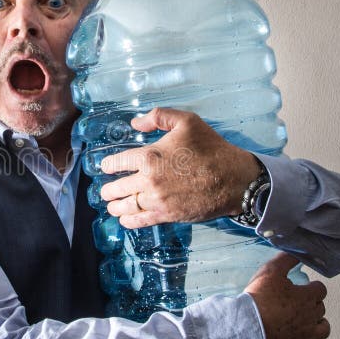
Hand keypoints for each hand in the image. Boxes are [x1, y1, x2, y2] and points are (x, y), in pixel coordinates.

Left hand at [99, 107, 260, 227]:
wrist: (233, 179)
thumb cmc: (211, 148)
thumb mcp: (187, 121)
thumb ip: (158, 117)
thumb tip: (134, 123)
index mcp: (149, 156)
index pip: (116, 163)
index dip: (108, 165)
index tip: (106, 167)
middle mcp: (148, 180)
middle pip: (116, 188)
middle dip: (108, 190)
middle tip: (107, 191)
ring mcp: (157, 200)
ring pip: (125, 207)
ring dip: (115, 207)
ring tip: (112, 206)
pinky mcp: (167, 215)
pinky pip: (140, 221)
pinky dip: (128, 221)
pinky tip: (124, 219)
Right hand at [244, 253, 329, 338]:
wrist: (247, 329)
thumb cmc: (258, 301)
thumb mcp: (270, 272)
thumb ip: (286, 259)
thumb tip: (299, 252)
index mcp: (307, 297)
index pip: (320, 289)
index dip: (311, 288)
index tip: (304, 289)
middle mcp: (311, 317)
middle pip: (321, 308)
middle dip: (312, 305)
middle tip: (298, 304)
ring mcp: (307, 335)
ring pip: (324, 328)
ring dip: (318, 323)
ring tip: (307, 321)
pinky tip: (308, 338)